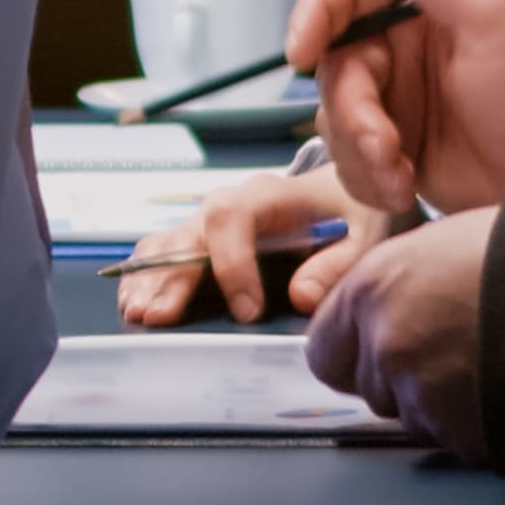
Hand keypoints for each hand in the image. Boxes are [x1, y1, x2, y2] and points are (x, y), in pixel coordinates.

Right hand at [118, 167, 387, 326]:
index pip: (232, 218)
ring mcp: (212, 221)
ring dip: (150, 277)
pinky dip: (146, 274)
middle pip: (190, 234)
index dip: (232, 264)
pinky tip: (134, 303)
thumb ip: (341, 261)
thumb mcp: (370, 228)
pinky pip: (164, 250)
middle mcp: (232, 203)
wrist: (351, 188)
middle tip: (157, 317)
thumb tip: (300, 297)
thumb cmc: (358, 209)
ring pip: (169, 241)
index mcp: (271, 193)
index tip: (248, 312)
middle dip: (171, 277)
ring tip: (138, 313)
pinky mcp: (204, 240)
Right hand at [288, 0, 504, 217]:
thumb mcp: (492, 16)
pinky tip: (404, 190)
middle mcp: (399, 52)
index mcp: (417, 7)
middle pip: (334, 71)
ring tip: (403, 177)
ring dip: (361, 154)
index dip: (314, 16)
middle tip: (387, 147)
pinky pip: (354, 165)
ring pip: (336, 122)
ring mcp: (397, 106)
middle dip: (353, 114)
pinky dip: (370, 181)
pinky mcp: (399, 155)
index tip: (301, 52)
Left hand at [303, 205, 497, 455]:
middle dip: (403, 382)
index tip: (382, 348)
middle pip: (371, 390)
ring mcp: (424, 396)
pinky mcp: (465, 435)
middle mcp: (387, 345)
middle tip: (452, 354)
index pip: (324, 350)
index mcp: (374, 289)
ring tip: (491, 365)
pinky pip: (458, 440)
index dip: (354, 353)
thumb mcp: (447, 243)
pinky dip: (478, 425)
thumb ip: (401, 283)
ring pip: (415, 419)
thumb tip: (387, 306)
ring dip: (443, 404)